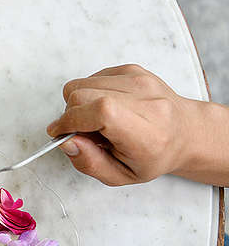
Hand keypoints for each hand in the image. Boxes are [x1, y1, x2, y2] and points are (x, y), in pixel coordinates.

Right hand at [45, 65, 197, 185]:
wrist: (186, 132)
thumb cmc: (155, 155)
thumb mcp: (121, 175)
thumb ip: (89, 162)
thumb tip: (65, 141)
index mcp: (146, 132)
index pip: (99, 112)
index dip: (71, 121)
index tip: (59, 132)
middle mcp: (145, 100)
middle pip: (81, 94)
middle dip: (70, 115)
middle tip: (83, 132)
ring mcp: (139, 80)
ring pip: (80, 84)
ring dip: (78, 104)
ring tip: (96, 120)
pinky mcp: (131, 70)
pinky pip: (91, 78)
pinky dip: (89, 94)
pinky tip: (105, 107)